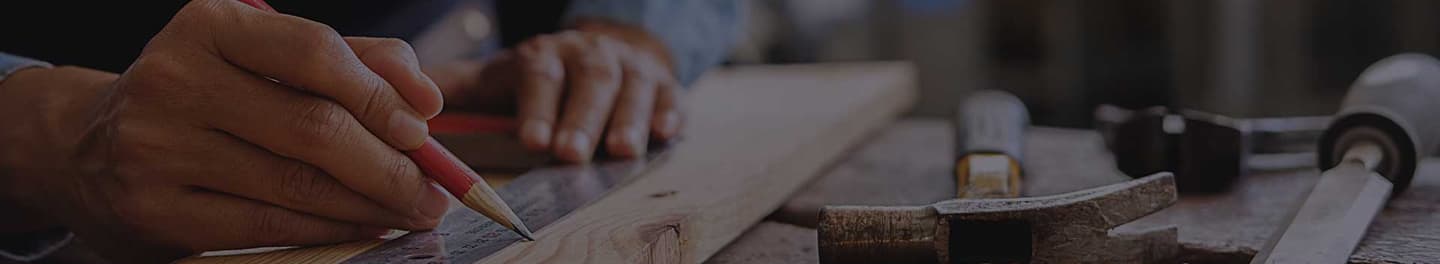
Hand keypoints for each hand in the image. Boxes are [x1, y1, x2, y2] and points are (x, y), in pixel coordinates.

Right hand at [0, 0, 446, 260]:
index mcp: (210, 26)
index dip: (380, 94)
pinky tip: (364, 227)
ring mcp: (158, 148)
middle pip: (313, 127)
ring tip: (411, 211)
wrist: (87, 149)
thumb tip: (424, 98)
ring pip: (297, 185)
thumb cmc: (208, 97)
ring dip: (370, 204)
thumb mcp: (264, 59)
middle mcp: (176, 79)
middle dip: (391, 165)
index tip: (426, 128)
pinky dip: (331, 230)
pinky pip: (268, 226)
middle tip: (435, 191)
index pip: (313, 52)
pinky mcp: (157, 211)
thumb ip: (352, 62)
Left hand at [429, 19, 682, 162]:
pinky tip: (666, 133)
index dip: (537, 106)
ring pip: (632, 88)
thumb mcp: (500, 78)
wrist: (605, 52)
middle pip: (589, 81)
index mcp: (544, 56)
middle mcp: (588, 56)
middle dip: (580, 118)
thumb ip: (458, 90)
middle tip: (570, 154)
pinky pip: (670, 96)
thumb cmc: (543, 78)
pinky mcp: (663, 85)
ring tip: (621, 151)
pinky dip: (669, 114)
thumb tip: (402, 98)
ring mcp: (629, 69)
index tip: (531, 140)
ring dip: (627, 119)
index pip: (539, 75)